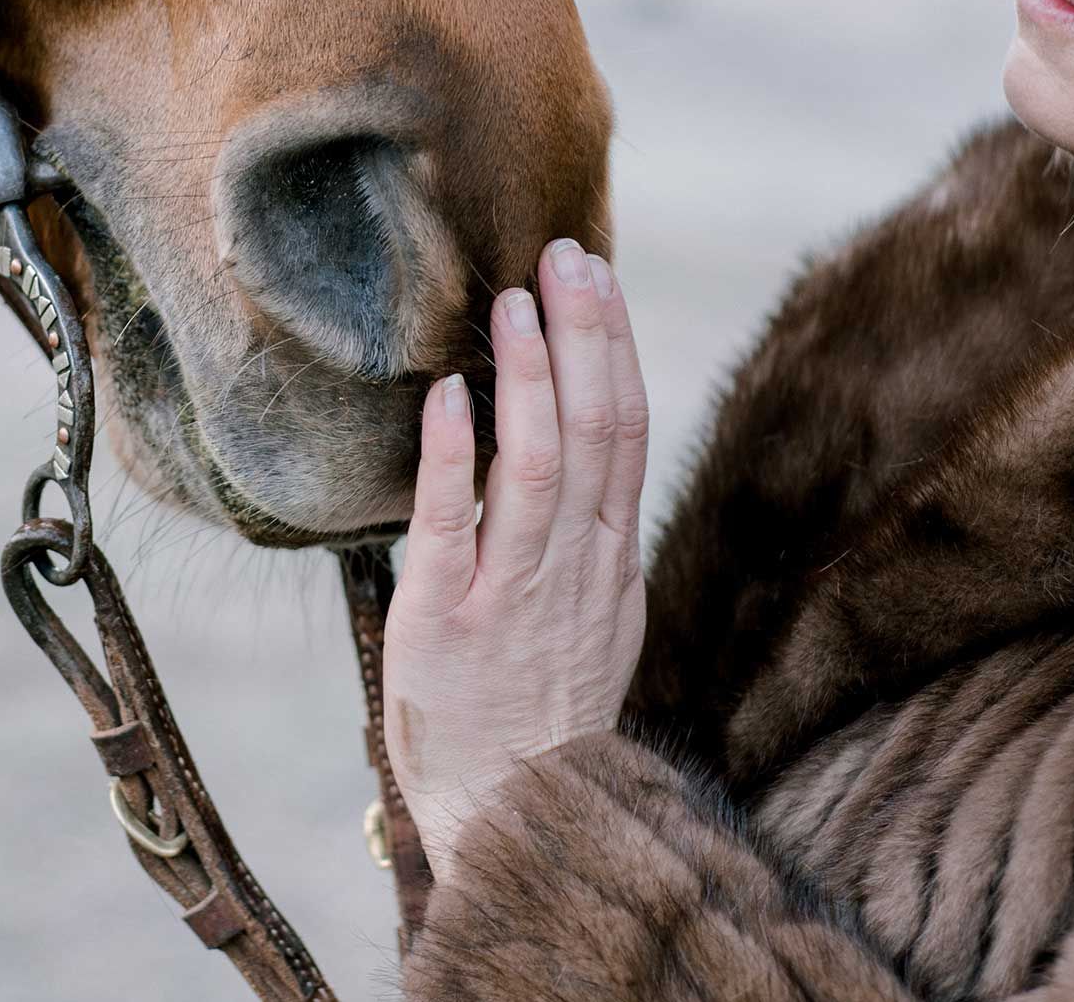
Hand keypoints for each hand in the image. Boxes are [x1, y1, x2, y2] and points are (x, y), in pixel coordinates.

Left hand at [382, 238, 649, 877]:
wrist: (513, 816)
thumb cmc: (542, 711)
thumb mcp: (595, 618)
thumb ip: (592, 536)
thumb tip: (590, 449)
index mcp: (610, 561)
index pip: (627, 433)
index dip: (615, 350)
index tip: (598, 280)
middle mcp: (574, 569)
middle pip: (597, 432)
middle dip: (585, 337)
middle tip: (566, 256)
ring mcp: (513, 595)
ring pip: (539, 468)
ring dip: (529, 378)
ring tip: (513, 304)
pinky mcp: (445, 623)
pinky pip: (454, 527)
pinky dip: (457, 457)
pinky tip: (451, 396)